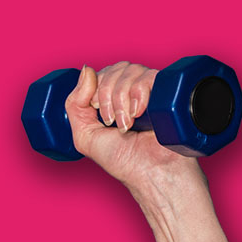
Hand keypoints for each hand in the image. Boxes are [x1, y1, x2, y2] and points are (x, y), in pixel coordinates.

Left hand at [66, 62, 202, 191]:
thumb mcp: (85, 136)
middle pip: (114, 69)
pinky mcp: (167, 90)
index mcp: (112, 98)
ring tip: (127, 124)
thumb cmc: (122, 160)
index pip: (100, 74)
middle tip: (112, 122)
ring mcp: (150, 89)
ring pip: (130, 70)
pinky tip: (139, 113)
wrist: (151, 172)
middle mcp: (132, 90)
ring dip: (122, 100)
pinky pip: (149, 75)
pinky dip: (139, 94)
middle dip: (107, 96)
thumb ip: (75, 104)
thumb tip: (86, 69)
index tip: (99, 115)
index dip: (95, 90)